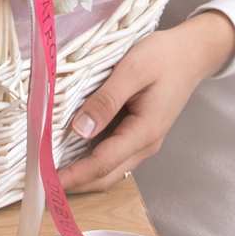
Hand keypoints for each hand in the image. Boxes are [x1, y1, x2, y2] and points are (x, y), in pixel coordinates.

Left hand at [56, 11, 234, 193]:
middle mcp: (145, 144)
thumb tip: (80, 130)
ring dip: (82, 172)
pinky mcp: (138, 131)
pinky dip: (90, 157)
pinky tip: (71, 150)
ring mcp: (143, 140)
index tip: (47, 180)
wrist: (192, 53)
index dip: (74, 175)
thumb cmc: (164, 57)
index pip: (103, 163)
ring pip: (109, 167)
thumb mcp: (132, 71)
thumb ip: (106, 101)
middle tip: (42, 181)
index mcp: (144, 132)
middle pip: (106, 174)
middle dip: (75, 182)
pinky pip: (112, 152)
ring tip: (50, 169)